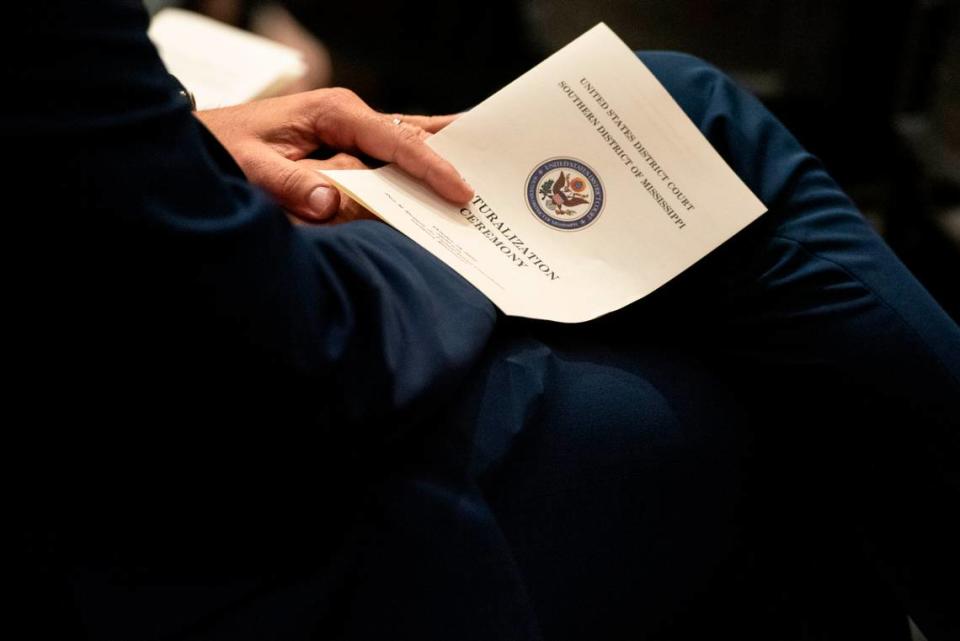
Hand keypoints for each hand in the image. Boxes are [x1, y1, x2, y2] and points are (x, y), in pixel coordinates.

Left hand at [195, 89, 470, 221]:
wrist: (204, 141)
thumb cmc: (225, 151)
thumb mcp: (254, 169)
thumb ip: (296, 184)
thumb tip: (334, 200)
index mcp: (335, 112)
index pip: (397, 141)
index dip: (432, 169)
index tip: (461, 192)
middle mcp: (350, 116)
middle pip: (415, 136)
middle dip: (453, 157)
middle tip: (496, 176)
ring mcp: (352, 130)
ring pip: (410, 144)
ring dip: (444, 160)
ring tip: (487, 171)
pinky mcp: (348, 147)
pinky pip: (393, 157)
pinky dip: (420, 167)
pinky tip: (446, 176)